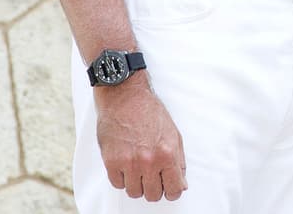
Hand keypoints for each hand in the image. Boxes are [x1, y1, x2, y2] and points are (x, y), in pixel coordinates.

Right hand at [94, 79, 186, 201]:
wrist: (125, 97)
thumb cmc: (149, 112)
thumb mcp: (173, 134)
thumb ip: (178, 162)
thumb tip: (181, 184)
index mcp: (167, 153)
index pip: (174, 190)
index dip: (172, 190)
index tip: (169, 187)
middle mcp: (149, 161)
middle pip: (153, 195)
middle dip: (154, 187)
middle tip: (152, 174)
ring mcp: (129, 163)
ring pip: (134, 192)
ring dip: (137, 183)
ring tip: (138, 166)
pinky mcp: (111, 162)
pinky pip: (118, 184)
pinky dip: (122, 178)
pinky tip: (126, 163)